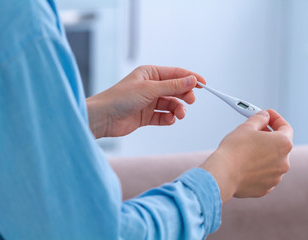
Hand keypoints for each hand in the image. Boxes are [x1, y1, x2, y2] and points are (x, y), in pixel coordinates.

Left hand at [86, 65, 204, 137]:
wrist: (103, 118)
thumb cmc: (121, 98)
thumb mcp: (149, 89)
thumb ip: (172, 86)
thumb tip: (192, 80)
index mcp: (150, 73)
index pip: (176, 73)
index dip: (191, 78)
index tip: (204, 84)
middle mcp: (150, 86)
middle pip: (175, 89)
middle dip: (184, 95)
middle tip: (190, 101)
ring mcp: (148, 102)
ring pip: (171, 104)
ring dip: (178, 109)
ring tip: (180, 115)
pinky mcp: (146, 116)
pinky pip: (163, 116)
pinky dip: (168, 118)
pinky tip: (169, 120)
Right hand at [200, 109, 292, 202]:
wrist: (222, 174)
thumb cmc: (234, 151)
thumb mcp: (246, 127)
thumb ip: (259, 119)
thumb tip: (263, 117)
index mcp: (283, 144)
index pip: (286, 127)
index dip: (276, 119)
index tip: (267, 116)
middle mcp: (284, 162)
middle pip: (279, 146)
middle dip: (268, 137)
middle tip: (254, 131)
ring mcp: (276, 177)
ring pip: (272, 161)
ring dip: (262, 154)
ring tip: (246, 150)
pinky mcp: (265, 188)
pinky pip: (264, 175)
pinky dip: (257, 169)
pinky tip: (244, 164)